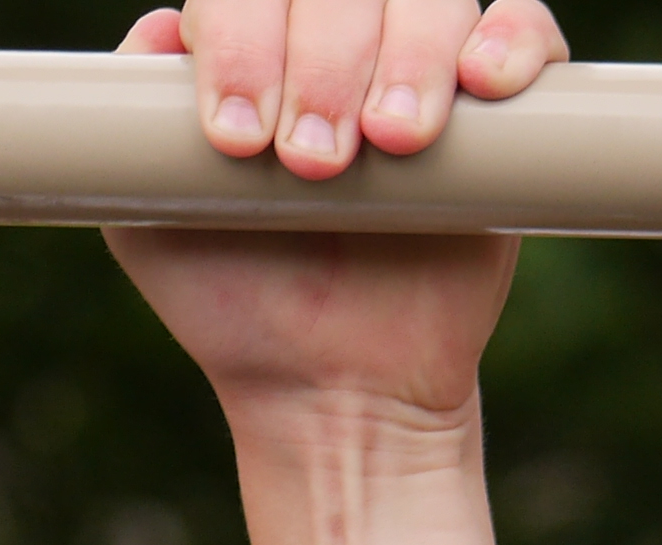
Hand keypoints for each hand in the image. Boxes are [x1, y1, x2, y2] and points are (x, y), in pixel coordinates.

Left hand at [109, 12, 519, 434]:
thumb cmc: (238, 304)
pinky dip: (511, 39)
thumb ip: (132, 119)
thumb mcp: (147, 215)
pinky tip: (481, 88)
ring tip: (392, 145)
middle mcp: (342, 43)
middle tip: (314, 164)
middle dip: (324, 61)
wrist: (334, 391)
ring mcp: (427, 69)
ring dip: (408, 55)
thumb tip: (162, 26)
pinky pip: (529, 29)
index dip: (245, 38)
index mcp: (263, 47)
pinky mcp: (507, 114)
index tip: (238, 141)